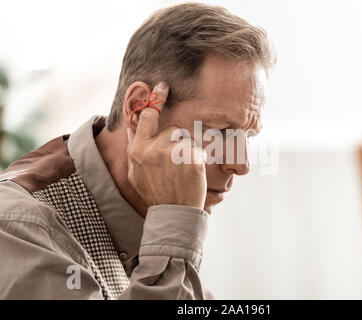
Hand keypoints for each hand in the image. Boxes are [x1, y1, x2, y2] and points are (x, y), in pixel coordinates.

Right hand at [127, 82, 206, 209]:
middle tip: (176, 164)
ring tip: (183, 172)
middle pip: (172, 130)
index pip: (147, 117)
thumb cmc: (155, 193)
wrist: (174, 213)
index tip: (163, 86)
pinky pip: (197, 149)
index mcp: (138, 151)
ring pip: (185, 140)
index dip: (156, 99)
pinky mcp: (191, 157)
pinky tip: (192, 174)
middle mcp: (153, 149)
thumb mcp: (136, 174)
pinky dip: (198, 160)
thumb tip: (131, 127)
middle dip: (176, 142)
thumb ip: (133, 149)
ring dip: (187, 152)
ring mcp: (173, 152)